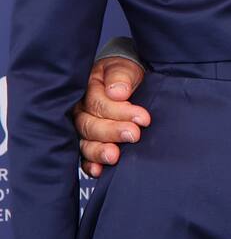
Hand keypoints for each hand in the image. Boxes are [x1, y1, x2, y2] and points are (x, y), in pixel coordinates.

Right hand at [74, 57, 147, 177]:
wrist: (124, 82)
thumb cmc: (122, 75)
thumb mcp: (123, 68)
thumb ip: (120, 77)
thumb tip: (117, 93)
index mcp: (86, 91)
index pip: (98, 104)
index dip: (120, 112)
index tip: (143, 117)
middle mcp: (80, 112)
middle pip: (90, 126)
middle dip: (113, 132)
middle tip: (134, 134)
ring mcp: (83, 129)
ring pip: (85, 143)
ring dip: (99, 151)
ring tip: (114, 155)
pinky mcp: (90, 143)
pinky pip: (84, 157)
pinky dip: (90, 165)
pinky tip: (99, 171)